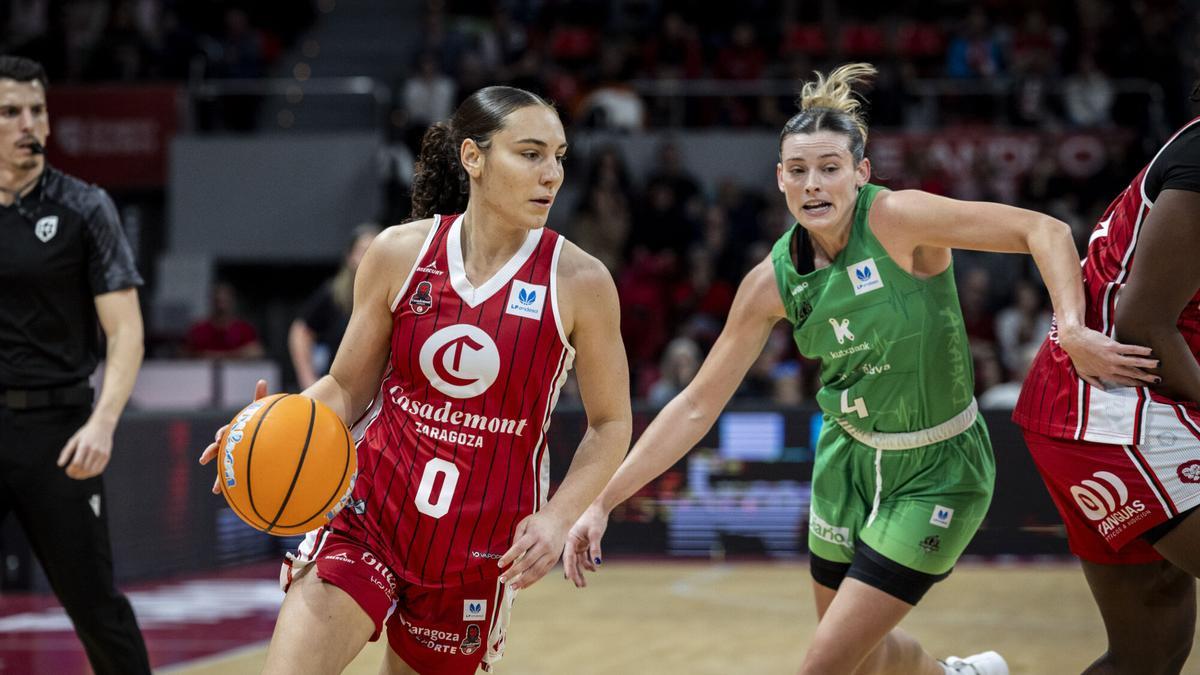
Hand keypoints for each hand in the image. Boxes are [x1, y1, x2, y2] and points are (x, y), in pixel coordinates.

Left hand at [57, 417, 115, 478]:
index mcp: (84, 445)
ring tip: (78, 474)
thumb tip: (60, 465)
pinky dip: (91, 473)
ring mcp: (102, 453)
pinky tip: (86, 472)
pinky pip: (99, 470)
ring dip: (83, 475)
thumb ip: (66, 452)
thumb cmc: (85, 434)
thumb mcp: (74, 440)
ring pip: (91, 471)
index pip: (77, 463)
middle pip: (84, 468)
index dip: (71, 469)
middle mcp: (94, 450)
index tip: (67, 470)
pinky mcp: (107, 456)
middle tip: (71, 474)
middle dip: (76, 473)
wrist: (102, 426)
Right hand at [198, 379, 268, 493]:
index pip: (225, 430)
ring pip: (224, 468)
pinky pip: (235, 478)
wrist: (265, 436)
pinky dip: (232, 487)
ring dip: (219, 479)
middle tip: (204, 459)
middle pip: (218, 450)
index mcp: (234, 431)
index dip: (221, 434)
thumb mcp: (261, 411)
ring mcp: (234, 457)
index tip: (219, 437)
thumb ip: (260, 397)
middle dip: (210, 454)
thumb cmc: (261, 422)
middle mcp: (231, 444)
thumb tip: (262, 380)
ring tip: (216, 490)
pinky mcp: (240, 467)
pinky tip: (232, 498)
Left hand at [497, 510, 570, 589]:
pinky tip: (523, 585)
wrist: (560, 519)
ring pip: (536, 570)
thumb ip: (517, 537)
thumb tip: (510, 554)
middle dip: (513, 572)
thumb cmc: (540, 521)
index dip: (509, 557)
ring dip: (523, 580)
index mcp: (535, 534)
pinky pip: (543, 573)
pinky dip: (532, 580)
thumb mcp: (525, 523)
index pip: (520, 547)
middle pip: (527, 561)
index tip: (500, 564)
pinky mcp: (554, 560)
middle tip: (502, 579)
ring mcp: (551, 554)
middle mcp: (544, 545)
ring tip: (512, 586)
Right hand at [563, 503, 609, 587]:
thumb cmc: (595, 517)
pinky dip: (588, 563)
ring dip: (581, 571)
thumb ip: (595, 548)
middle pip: (572, 561)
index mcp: (570, 538)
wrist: (599, 505)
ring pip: (577, 560)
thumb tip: (598, 563)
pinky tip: (594, 569)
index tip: (569, 578)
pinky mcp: (583, 542)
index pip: (568, 556)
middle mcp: (571, 541)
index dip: (568, 568)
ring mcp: (577, 542)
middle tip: (579, 585)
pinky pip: (583, 556)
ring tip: (583, 584)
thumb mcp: (595, 533)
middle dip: (575, 574)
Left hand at [1057, 324, 1158, 388]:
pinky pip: (1129, 349)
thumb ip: (1093, 382)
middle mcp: (1110, 367)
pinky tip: (1149, 351)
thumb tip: (1102, 389)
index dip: (1135, 383)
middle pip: (1131, 373)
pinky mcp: (1112, 347)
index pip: (1123, 381)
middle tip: (1158, 379)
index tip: (1145, 385)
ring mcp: (1112, 357)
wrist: (1074, 340)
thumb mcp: (1082, 372)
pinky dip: (1140, 350)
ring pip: (1133, 363)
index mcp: (1104, 374)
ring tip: (1158, 365)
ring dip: (1147, 364)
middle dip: (1145, 377)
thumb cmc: (1077, 355)